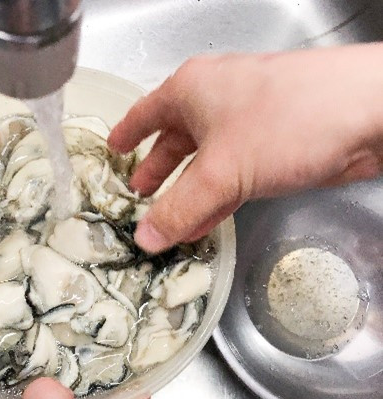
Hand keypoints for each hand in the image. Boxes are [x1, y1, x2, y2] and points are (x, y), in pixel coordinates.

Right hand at [108, 43, 382, 252]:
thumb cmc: (286, 120)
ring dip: (187, 192)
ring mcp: (245, 122)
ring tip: (167, 217)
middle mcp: (215, 101)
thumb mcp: (220, 172)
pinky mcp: (271, 145)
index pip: (145, 113)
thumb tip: (146, 237)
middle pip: (174, 139)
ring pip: (204, 162)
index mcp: (191, 90)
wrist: (367, 114)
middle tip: (138, 193)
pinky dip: (215, 198)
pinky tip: (205, 221)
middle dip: (156, 169)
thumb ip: (179, 209)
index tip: (112, 150)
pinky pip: (231, 175)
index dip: (126, 133)